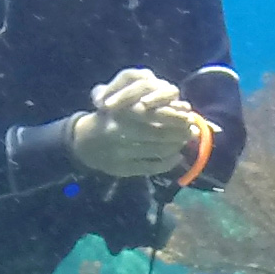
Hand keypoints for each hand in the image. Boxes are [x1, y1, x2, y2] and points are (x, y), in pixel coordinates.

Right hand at [71, 67, 213, 178]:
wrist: (82, 142)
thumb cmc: (110, 118)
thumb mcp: (124, 104)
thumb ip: (149, 104)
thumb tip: (184, 107)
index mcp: (120, 112)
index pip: (155, 114)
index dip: (175, 116)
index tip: (188, 116)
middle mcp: (119, 132)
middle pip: (159, 134)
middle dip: (179, 132)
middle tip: (191, 131)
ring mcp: (120, 152)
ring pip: (157, 151)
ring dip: (176, 146)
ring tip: (184, 141)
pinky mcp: (122, 169)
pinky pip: (151, 167)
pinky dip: (168, 163)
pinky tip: (176, 157)